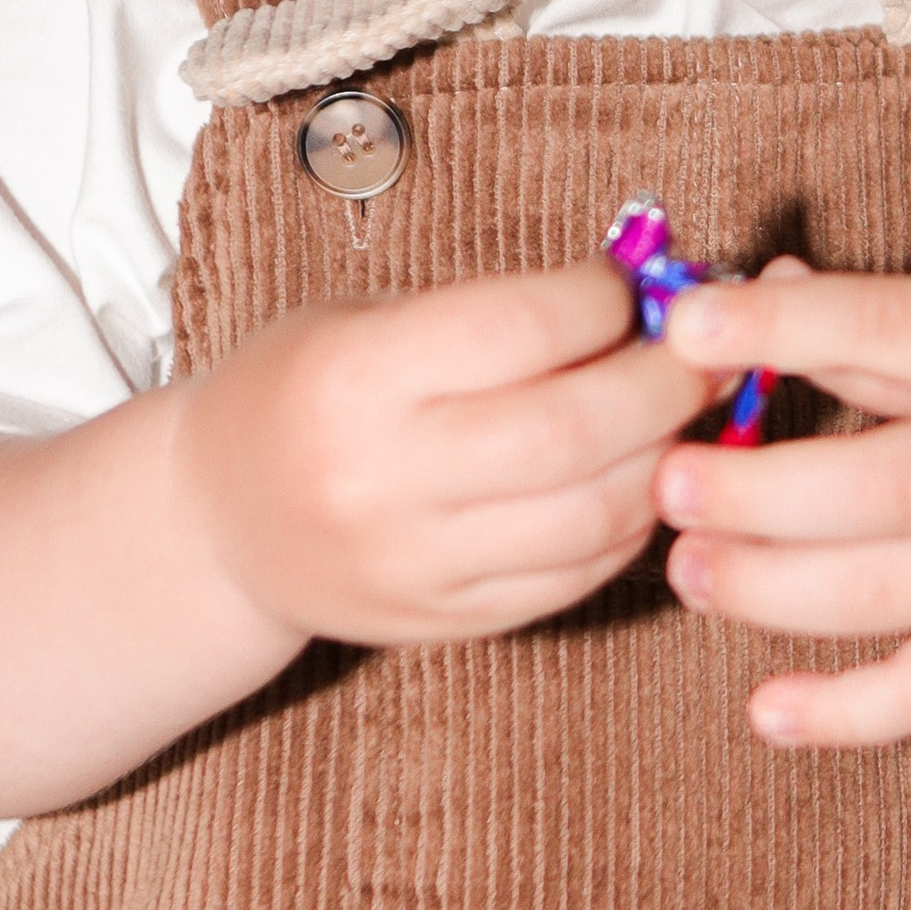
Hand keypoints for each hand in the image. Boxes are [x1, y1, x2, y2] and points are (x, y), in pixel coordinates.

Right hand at [175, 258, 714, 649]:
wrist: (213, 522)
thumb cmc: (302, 391)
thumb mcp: (365, 320)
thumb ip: (491, 312)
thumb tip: (642, 292)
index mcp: (357, 374)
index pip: (524, 325)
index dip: (605, 300)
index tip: (632, 288)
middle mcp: (383, 475)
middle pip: (575, 428)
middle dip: (663, 381)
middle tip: (697, 353)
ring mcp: (416, 562)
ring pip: (593, 513)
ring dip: (664, 457)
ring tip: (679, 414)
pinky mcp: (445, 622)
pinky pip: (576, 577)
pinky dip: (630, 525)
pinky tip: (638, 480)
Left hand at [653, 270, 910, 746]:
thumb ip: (881, 326)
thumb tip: (753, 292)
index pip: (893, 327)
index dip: (787, 327)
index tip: (686, 326)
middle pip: (889, 486)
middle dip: (764, 493)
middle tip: (667, 487)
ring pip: (899, 593)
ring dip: (779, 592)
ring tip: (689, 573)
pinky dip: (853, 713)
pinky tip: (768, 713)